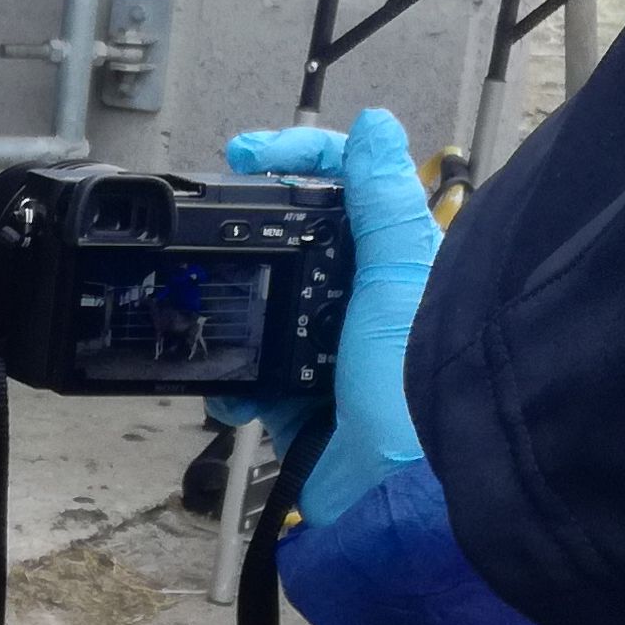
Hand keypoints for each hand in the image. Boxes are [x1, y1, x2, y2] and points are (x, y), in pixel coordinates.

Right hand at [212, 108, 436, 527]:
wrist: (400, 500)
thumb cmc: (416, 383)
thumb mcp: (399, 275)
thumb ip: (383, 201)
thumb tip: (373, 124)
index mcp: (397, 264)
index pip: (347, 186)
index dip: (296, 159)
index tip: (242, 153)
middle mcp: (368, 306)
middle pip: (297, 246)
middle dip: (250, 244)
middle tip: (208, 237)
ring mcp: (335, 359)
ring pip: (267, 313)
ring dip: (237, 320)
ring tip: (215, 321)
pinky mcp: (305, 407)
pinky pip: (254, 380)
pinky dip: (237, 385)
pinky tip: (235, 394)